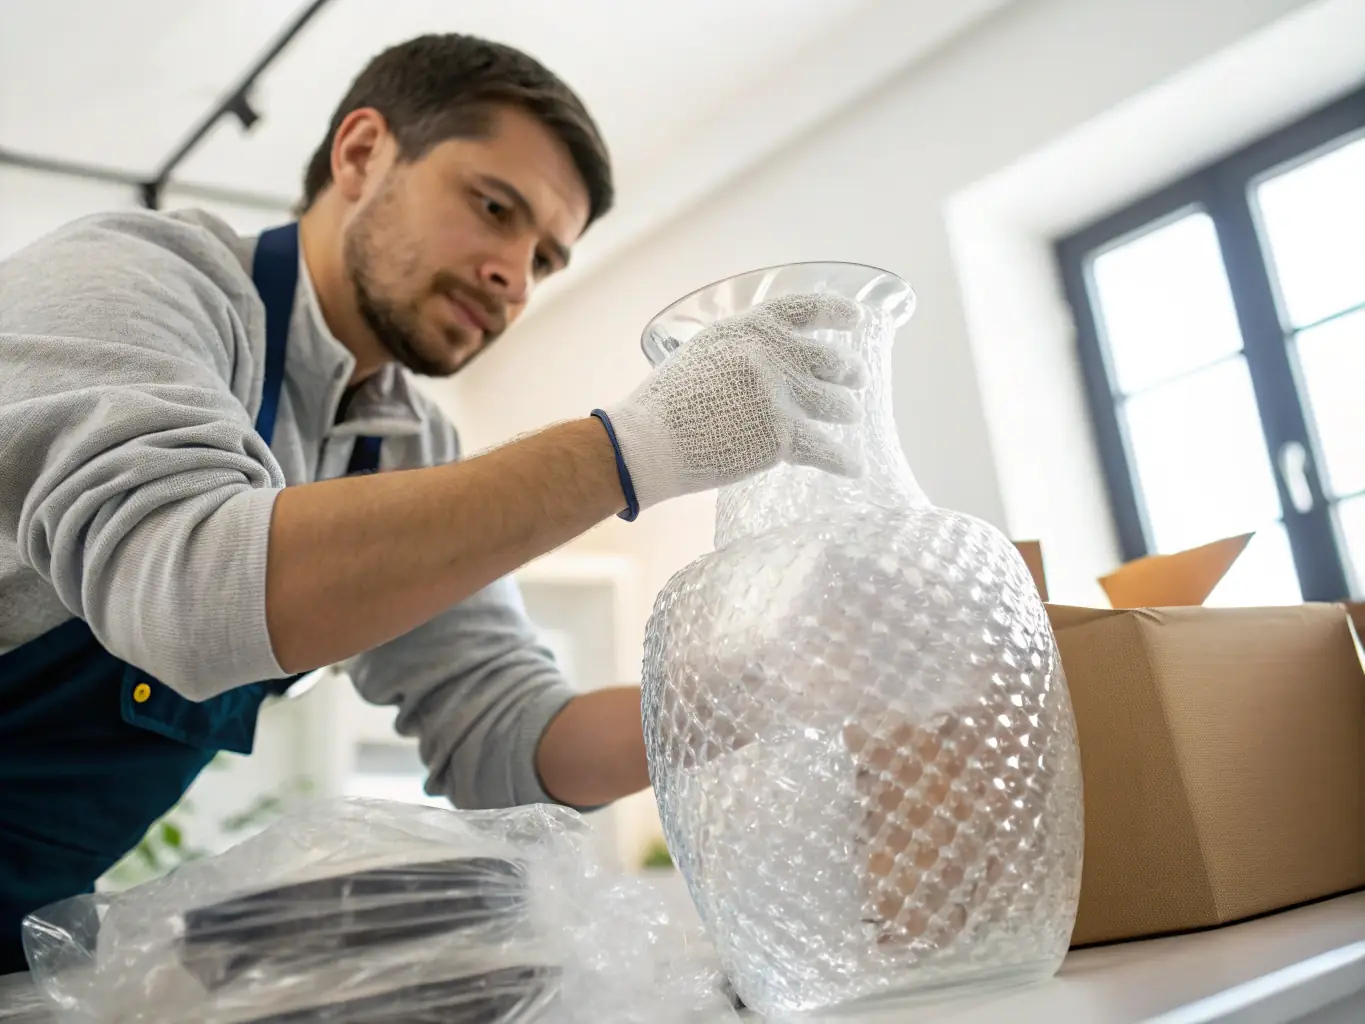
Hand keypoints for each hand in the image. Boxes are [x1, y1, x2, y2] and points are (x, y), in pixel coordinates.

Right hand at [601, 293, 869, 512]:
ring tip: (851, 416)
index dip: (836, 312)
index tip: (856, 319)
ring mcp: (780, 395)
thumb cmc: (665, 404)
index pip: (805, 309)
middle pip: (829, 361)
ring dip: (846, 411)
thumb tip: (772, 360)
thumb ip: (742, 351)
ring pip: (834, 404)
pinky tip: (855, 467)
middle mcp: (771, 355)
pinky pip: (827, 450)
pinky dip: (844, 461)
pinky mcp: (781, 435)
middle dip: (848, 371)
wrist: (649, 441)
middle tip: (857, 379)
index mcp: (749, 329)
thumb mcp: (702, 353)